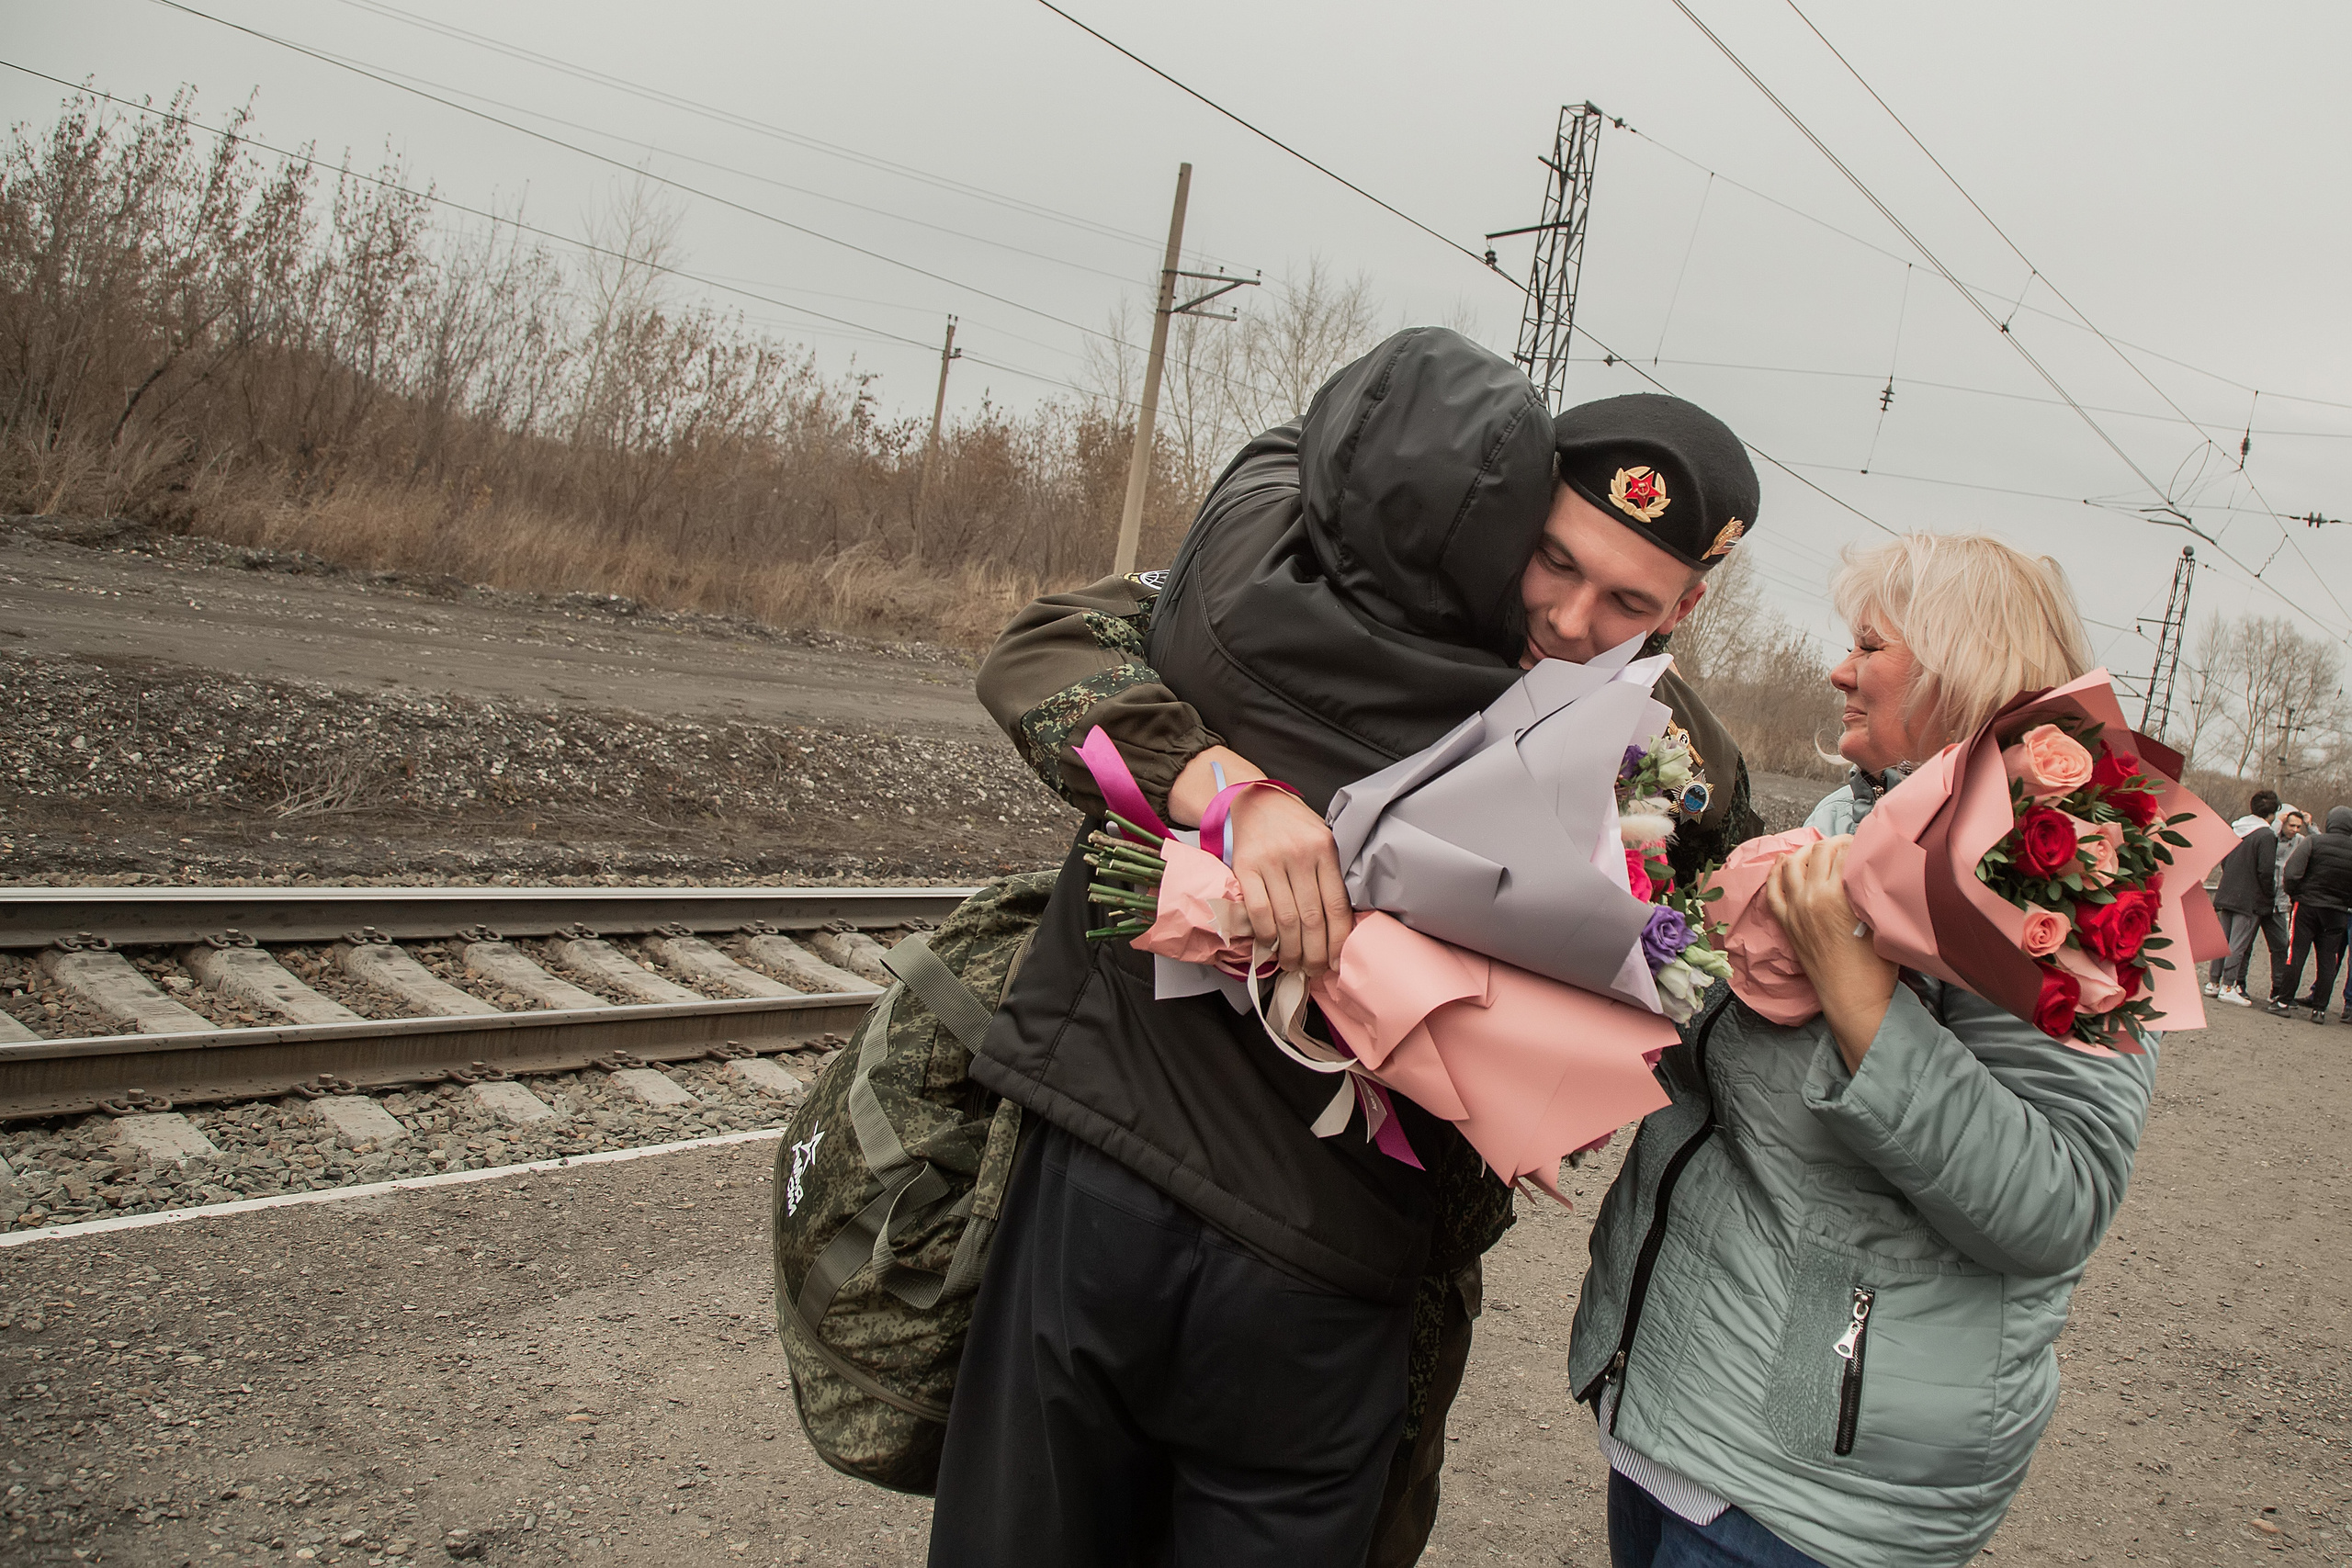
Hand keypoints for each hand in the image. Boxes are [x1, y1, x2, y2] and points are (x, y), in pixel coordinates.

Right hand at [1169, 746, 1353, 975]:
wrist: (1253, 799)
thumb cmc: (1292, 826)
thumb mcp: (1321, 840)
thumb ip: (1329, 875)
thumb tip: (1340, 926)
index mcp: (1325, 849)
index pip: (1336, 905)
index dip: (1338, 940)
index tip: (1337, 961)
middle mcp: (1300, 855)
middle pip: (1312, 918)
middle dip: (1315, 954)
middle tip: (1314, 971)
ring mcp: (1271, 861)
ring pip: (1286, 920)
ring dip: (1290, 951)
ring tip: (1293, 965)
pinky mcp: (1245, 867)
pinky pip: (1258, 911)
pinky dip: (1266, 936)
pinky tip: (1271, 947)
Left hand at [1763, 835, 1898, 1070]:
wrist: (1852, 997)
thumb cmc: (1875, 965)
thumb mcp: (1881, 921)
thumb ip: (1871, 892)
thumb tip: (1871, 869)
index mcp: (1838, 894)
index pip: (1844, 851)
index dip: (1856, 842)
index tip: (1865, 843)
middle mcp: (1811, 896)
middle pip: (1818, 852)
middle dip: (1834, 843)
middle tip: (1847, 845)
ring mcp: (1794, 909)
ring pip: (1791, 864)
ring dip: (1805, 852)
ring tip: (1819, 851)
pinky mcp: (1785, 922)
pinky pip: (1773, 889)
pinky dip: (1776, 872)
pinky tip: (1784, 863)